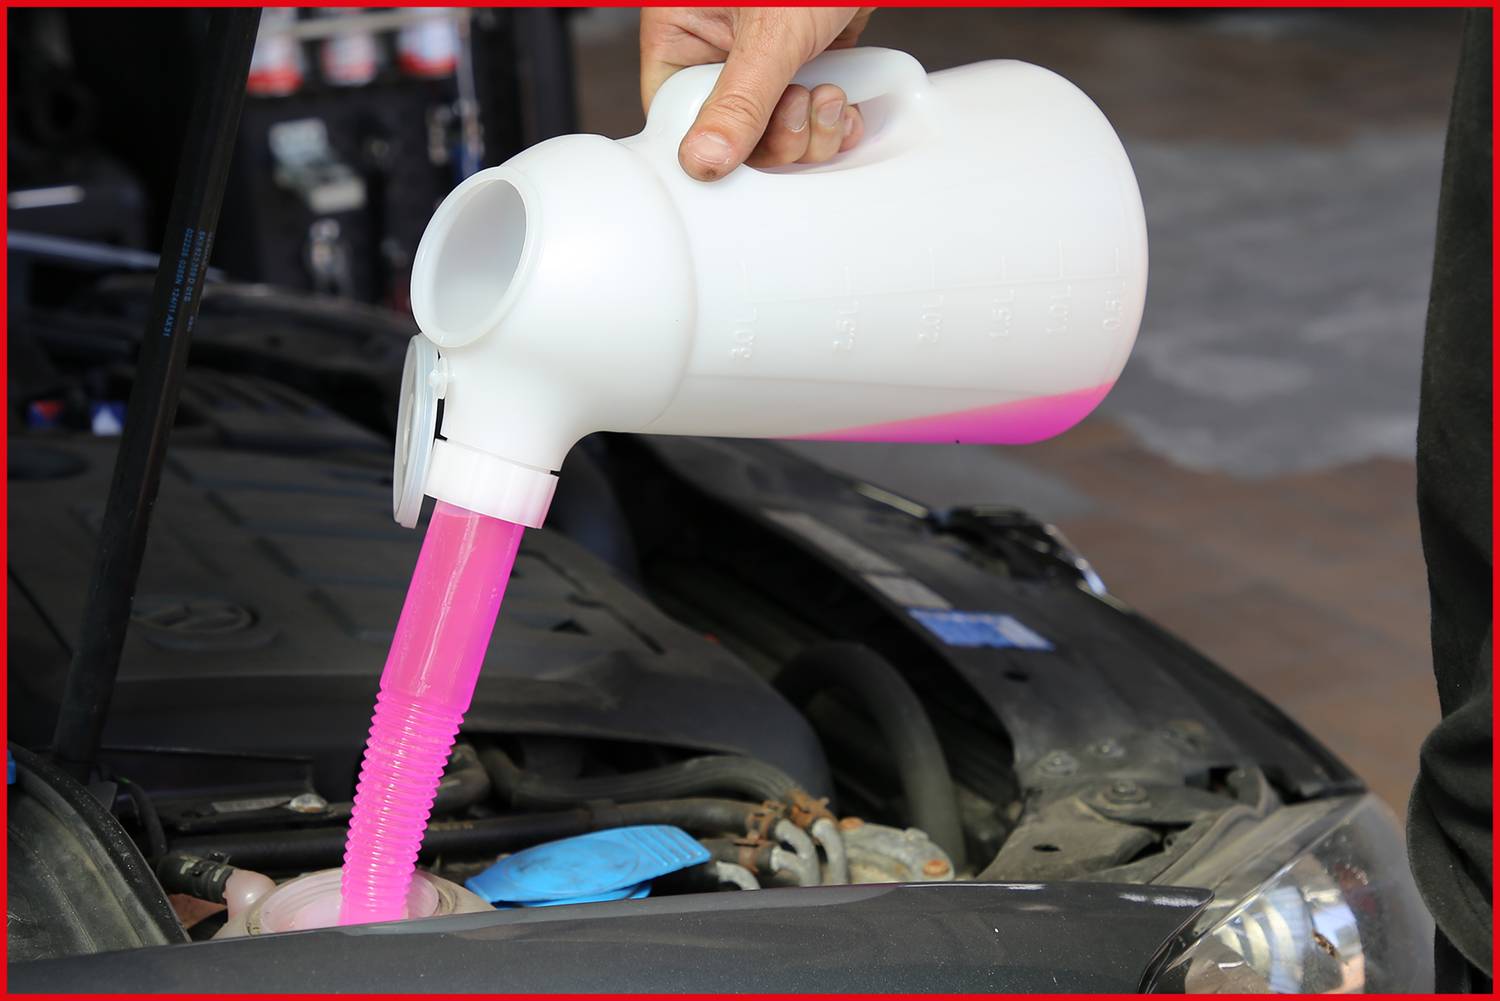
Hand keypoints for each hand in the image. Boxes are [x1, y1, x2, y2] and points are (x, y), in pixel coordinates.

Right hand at [641, 7, 874, 180]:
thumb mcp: (771, 32)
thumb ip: (740, 101)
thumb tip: (703, 161)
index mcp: (683, 30)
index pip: (675, 113)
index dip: (708, 144)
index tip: (737, 157)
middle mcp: (720, 49)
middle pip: (730, 136)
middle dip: (775, 138)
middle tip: (798, 107)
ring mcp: (766, 62)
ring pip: (775, 136)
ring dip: (811, 134)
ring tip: (829, 93)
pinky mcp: (807, 65)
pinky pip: (810, 122)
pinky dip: (832, 126)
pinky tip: (845, 106)